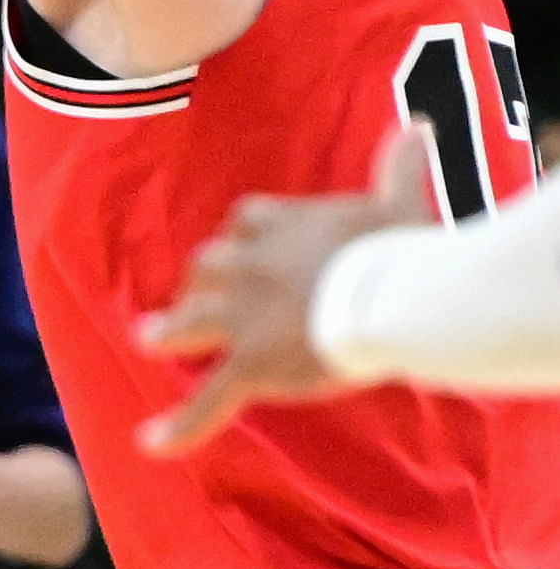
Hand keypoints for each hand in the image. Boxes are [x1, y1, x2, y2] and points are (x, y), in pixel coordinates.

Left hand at [137, 123, 435, 450]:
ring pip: (185, 324)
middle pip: (205, 269)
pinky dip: (180, 425)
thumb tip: (419, 125)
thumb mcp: (396, 198)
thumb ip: (398, 165)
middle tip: (192, 295)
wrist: (388, 294)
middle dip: (198, 282)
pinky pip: (206, 400)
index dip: (243, 236)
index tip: (245, 242)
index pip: (245, 222)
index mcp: (275, 228)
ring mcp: (238, 320)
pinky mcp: (248, 365)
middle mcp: (244, 269)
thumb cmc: (395, 245)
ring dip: (166, 331)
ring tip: (149, 338)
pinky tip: (150, 443)